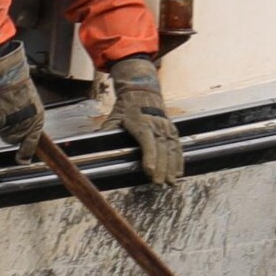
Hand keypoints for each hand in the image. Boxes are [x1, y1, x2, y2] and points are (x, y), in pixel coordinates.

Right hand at [0, 38, 48, 152]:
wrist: (6, 76)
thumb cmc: (19, 85)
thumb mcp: (31, 102)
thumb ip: (28, 117)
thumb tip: (24, 127)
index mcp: (36, 121)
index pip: (31, 144)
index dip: (26, 153)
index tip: (23, 159)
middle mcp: (23, 126)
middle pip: (12, 139)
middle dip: (9, 131)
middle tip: (6, 115)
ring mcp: (8, 125)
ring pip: (0, 131)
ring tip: (1, 104)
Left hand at [102, 56, 185, 194]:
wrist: (143, 92)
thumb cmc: (127, 108)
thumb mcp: (114, 117)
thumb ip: (108, 131)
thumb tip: (96, 141)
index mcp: (141, 123)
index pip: (147, 141)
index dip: (149, 156)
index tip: (149, 171)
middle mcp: (156, 125)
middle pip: (161, 148)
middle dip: (161, 167)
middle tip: (159, 183)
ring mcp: (166, 127)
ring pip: (171, 148)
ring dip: (172, 166)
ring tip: (170, 182)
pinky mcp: (172, 129)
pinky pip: (177, 146)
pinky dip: (179, 160)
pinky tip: (179, 172)